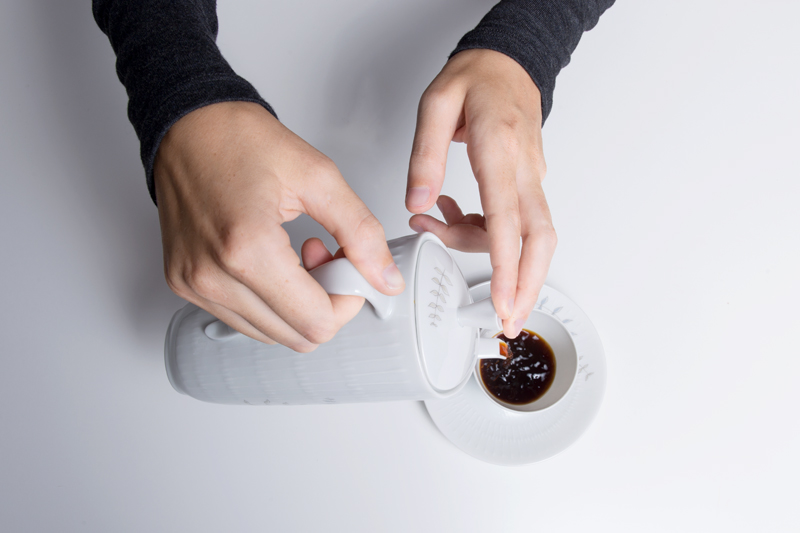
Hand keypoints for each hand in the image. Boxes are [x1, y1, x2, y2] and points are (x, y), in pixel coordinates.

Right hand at [154, 102, 404, 351]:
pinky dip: (269, 301)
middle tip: (324, 257)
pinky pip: (243, 320)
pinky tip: (272, 262)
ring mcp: (194, 285)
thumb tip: (385, 279)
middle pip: (296, 337)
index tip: (349, 267)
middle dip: (324, 303)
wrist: (187, 126)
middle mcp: (213, 276)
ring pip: (272, 335)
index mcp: (247, 249)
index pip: (316, 322)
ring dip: (296, 304)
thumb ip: (360, 233)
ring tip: (295, 256)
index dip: (347, 302)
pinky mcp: (184, 285)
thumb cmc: (241, 140)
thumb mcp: (318, 177)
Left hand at [405, 49, 555, 338]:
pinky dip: (491, 234)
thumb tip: (418, 202)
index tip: (505, 302)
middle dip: (527, 285)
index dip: (506, 267)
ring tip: (439, 228)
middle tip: (508, 319)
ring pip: (531, 234)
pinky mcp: (529, 180)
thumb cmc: (475, 78)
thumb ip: (425, 156)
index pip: (508, 220)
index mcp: (499, 148)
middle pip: (540, 239)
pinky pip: (519, 220)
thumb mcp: (435, 105)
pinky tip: (455, 217)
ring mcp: (532, 175)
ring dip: (493, 254)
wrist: (508, 61)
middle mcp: (524, 167)